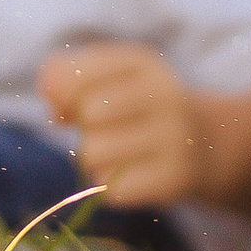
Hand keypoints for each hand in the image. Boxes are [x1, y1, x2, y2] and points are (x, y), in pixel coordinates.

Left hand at [37, 43, 207, 206]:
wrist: (204, 144)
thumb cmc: (138, 108)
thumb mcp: (109, 80)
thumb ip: (69, 75)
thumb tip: (46, 87)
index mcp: (143, 63)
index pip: (78, 73)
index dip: (61, 93)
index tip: (66, 106)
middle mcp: (165, 94)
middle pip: (88, 113)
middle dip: (85, 127)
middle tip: (106, 131)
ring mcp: (174, 137)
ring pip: (94, 154)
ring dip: (94, 159)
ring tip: (119, 153)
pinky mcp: (174, 179)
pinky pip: (110, 187)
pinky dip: (109, 185)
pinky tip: (131, 175)